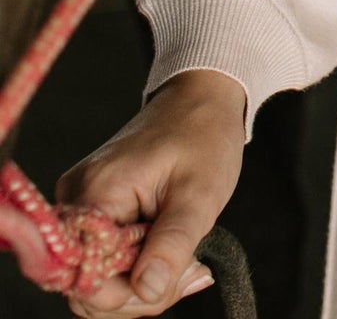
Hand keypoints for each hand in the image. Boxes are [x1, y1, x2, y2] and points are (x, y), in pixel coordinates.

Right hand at [57, 70, 244, 315]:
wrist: (202, 98)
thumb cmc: (203, 135)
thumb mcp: (200, 193)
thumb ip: (172, 244)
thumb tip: (145, 290)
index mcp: (96, 192)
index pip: (83, 273)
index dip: (121, 294)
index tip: (163, 283)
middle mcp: (77, 199)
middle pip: (87, 283)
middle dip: (138, 293)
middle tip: (188, 274)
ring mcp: (85, 204)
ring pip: (98, 278)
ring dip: (143, 284)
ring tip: (187, 265)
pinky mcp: (98, 208)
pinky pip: (107, 259)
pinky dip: (140, 268)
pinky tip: (173, 258)